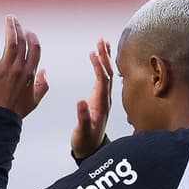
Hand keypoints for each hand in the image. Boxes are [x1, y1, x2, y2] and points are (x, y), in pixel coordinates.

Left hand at [0, 15, 48, 117]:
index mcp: (30, 73)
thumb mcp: (35, 100)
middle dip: (20, 28)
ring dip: (10, 27)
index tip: (28, 32)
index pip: (35, 49)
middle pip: (23, 42)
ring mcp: (5, 69)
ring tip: (8, 18)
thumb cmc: (16, 112)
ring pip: (11, 42)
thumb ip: (43, 85)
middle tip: (14, 19)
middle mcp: (20, 68)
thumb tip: (45, 71)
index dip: (33, 38)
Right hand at [70, 38, 113, 158]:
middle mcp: (106, 98)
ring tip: (101, 42)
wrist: (92, 149)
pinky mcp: (100, 97)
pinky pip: (103, 77)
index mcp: (101, 104)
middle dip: (104, 56)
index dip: (99, 66)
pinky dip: (101, 65)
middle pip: (108, 73)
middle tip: (101, 40)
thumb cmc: (86, 140)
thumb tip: (80, 101)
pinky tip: (98, 57)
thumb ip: (82, 117)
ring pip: (108, 73)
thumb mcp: (82, 131)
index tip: (93, 53)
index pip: (103, 80)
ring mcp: (104, 97)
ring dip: (104, 58)